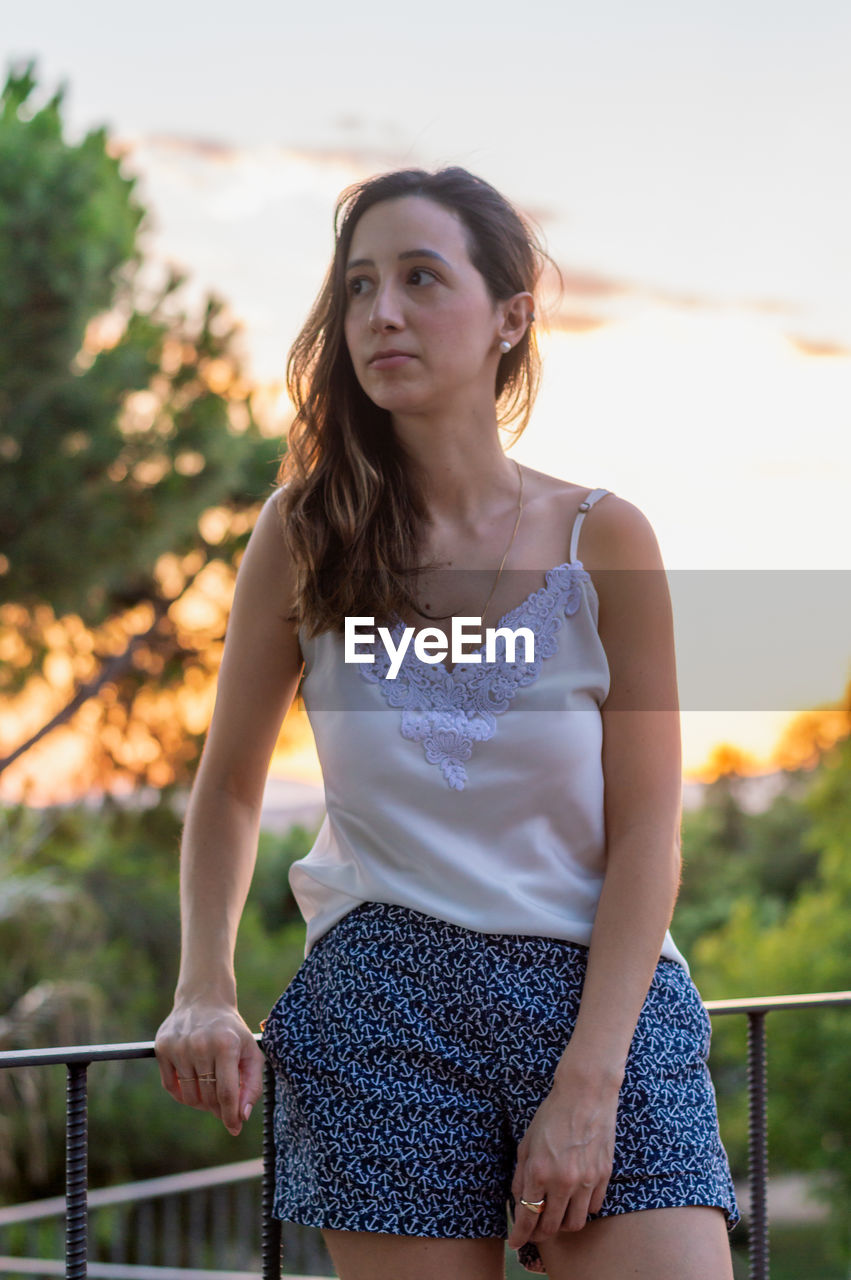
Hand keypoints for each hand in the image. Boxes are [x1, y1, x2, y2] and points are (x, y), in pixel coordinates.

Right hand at [155, 1000, 264, 1136]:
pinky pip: (170, 1087)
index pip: (227, 1093)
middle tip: (223, 1103)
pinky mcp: (162, 1047)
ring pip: (189, 1096)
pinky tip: (193, 1086)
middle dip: (218, 1107)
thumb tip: (243, 1116)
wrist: (204, 1000)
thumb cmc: (231, 1031)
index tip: (234, 1128)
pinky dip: (182, 1094)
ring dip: (200, 1102)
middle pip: (208, 1097)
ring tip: (209, 1090)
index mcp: (226, 1045)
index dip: (231, 1116)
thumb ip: (252, 1084)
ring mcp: (179, 1046)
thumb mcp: (251, 1051)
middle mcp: (200, 1045)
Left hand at [507, 1073, 618, 1250]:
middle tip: (535, 1232)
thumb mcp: (527, 1142)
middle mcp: (563, 1181)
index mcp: (539, 1171)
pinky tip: (575, 1198)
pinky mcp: (604, 1176)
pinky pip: (593, 1207)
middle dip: (540, 1235)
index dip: (520, 1235)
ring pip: (575, 1224)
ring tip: (556, 1216)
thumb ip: (521, 1175)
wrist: (585, 1094)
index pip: (527, 1216)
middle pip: (551, 1226)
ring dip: (563, 1225)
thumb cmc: (552, 1114)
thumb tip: (519, 1201)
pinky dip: (583, 1209)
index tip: (515, 1243)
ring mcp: (586, 1180)